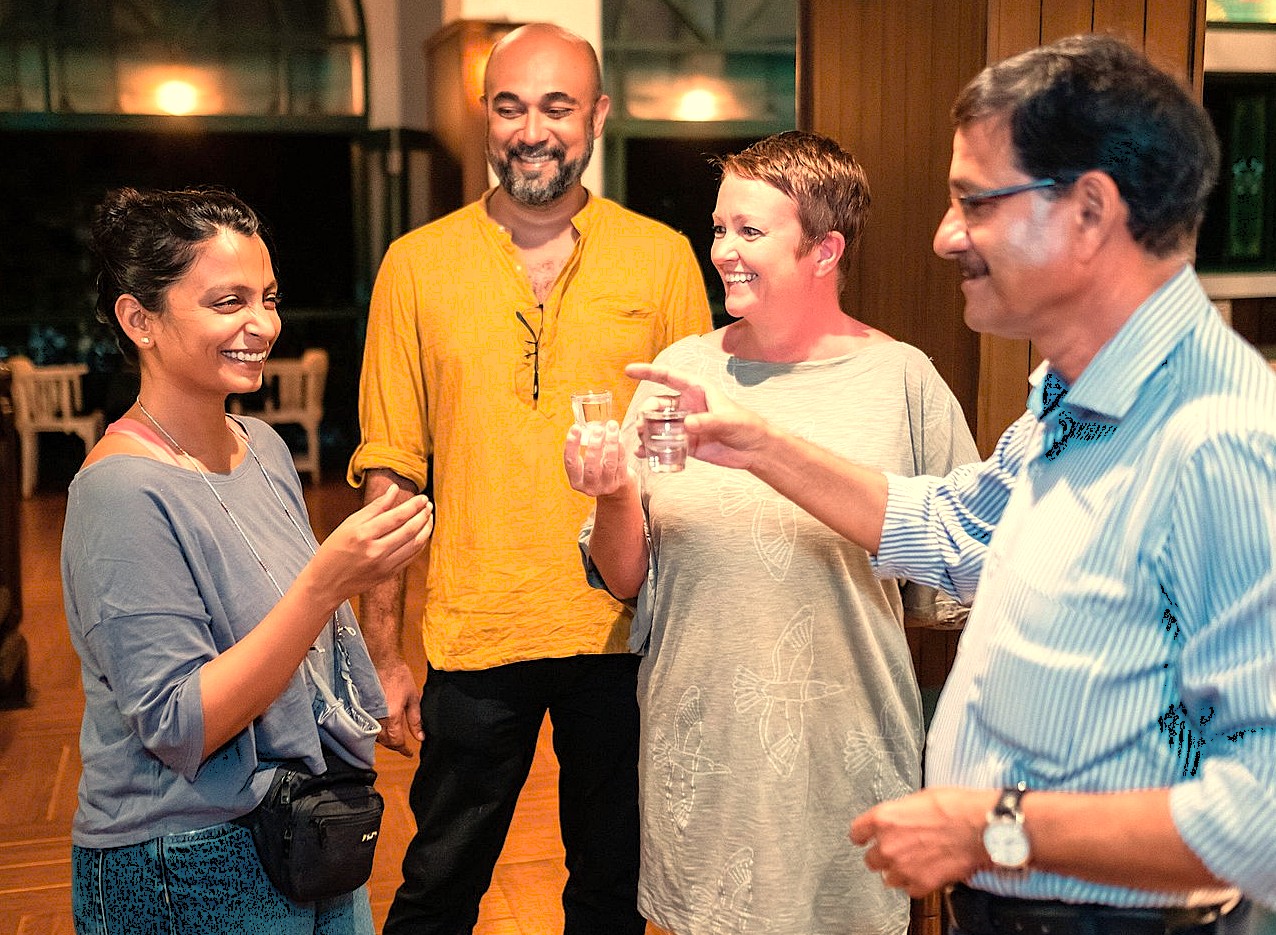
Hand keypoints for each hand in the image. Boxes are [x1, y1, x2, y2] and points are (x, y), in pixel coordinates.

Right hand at [309, 488, 432, 608]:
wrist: (326, 582)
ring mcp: (383, 565)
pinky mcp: (388, 575)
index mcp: (362, 534)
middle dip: (423, 515)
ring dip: (426, 529)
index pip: (396, 517)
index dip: (413, 506)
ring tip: (429, 517)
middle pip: (409, 530)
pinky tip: (422, 534)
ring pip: (414, 544)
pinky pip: (411, 557)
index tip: (422, 498)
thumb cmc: (335, 549)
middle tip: (429, 505)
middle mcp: (375, 551)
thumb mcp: (349, 523)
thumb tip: (394, 489)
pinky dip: (420, 544)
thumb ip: (375, 507)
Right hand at [374, 655, 422, 755]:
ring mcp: (368, 714)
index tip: (409, 752)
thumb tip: (420, 736)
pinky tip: (383, 729)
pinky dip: (377, 732)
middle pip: (385, 742)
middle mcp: (378, 718)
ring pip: (376, 736)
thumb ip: (416, 720)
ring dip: (385, 740)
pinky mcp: (362, 709)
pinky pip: (369, 727)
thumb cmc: (399, 676)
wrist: (383, 661)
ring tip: (395, 739)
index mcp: (392, 716)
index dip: (403, 749)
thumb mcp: (413, 698)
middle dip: (395, 746)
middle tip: (403, 746)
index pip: (396, 741)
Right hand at [564, 420, 633, 498]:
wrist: (615, 486)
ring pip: (609, 463)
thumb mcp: (585, 463)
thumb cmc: (597, 469)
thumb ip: (583, 447)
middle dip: (594, 445)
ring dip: (611, 443)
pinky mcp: (621, 481)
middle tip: (598, 429)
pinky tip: (619, 436)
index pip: (571, 462)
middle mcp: (590, 486)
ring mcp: (607, 485)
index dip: (572, 444)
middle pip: (591, 466)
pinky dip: (620, 447)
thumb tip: (586, 422)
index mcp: (576, 480)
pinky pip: (621, 462)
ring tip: (612, 427)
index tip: (575, 428)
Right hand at [625, 362, 770, 469]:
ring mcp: (684, 424)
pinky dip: (652, 448)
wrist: (755, 449)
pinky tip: (643, 453)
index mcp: (696, 390)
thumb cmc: (746, 426)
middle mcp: (687, 405)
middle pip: (657, 404)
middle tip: (643, 426)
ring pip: (657, 424)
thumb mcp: (728, 420)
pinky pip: (664, 443)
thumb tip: (687, 425)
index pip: (667, 377)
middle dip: (645, 412)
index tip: (629, 371)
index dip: (647, 372)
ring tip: (643, 441)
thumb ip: (708, 422)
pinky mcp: (686, 442)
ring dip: (646, 431)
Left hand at [849, 788, 994, 896]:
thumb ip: (900, 813)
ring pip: (888, 877)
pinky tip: (927, 872)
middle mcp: (888, 844)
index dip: (863, 836)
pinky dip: (917, 883)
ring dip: (898, 871)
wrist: (979, 828)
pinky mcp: (920, 883)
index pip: (856, 833)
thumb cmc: (955, 807)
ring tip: (914, 862)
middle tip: (897, 850)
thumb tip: (898, 819)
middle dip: (882, 855)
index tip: (865, 838)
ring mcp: (903, 866)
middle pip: (870, 859)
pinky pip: (909, 889)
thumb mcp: (919, 799)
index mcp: (884, 818)